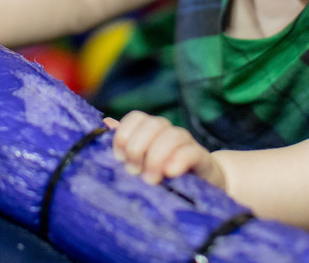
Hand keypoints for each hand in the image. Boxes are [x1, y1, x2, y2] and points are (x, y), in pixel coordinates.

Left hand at [105, 111, 225, 188]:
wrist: (199, 190)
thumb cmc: (162, 176)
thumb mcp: (139, 163)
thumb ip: (125, 145)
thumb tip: (106, 123)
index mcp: (151, 130)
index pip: (136, 117)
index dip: (125, 134)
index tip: (119, 157)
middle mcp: (169, 132)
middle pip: (153, 124)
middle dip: (138, 147)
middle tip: (133, 172)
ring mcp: (187, 144)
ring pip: (173, 135)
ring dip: (157, 156)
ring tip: (150, 179)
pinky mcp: (202, 159)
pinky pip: (192, 152)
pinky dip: (179, 160)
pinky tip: (169, 173)